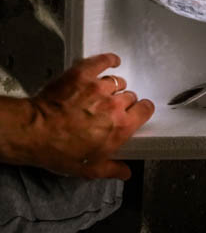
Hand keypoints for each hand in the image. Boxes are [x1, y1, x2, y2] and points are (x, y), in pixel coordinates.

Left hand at [22, 53, 153, 178]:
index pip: (145, 109)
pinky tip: (112, 62)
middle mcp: (114, 105)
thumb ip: (112, 169)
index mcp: (121, 127)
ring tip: (103, 92)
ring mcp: (99, 87)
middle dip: (123, 102)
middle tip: (110, 109)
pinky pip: (103, 62)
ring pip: (116, 82)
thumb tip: (125, 172)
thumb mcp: (88, 168)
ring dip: (113, 87)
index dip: (141, 110)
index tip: (137, 112)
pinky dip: (109, 60)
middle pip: (130, 96)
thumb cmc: (58, 150)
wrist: (32, 132)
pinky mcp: (83, 75)